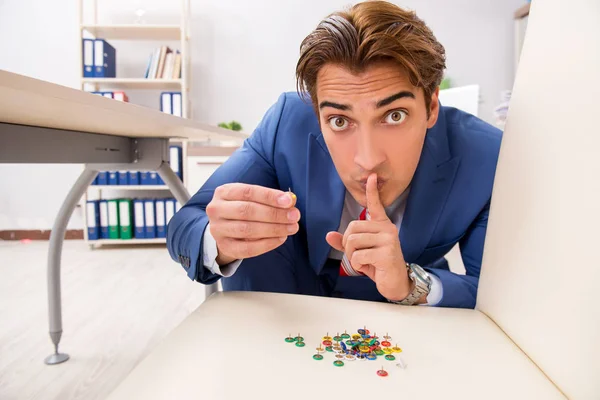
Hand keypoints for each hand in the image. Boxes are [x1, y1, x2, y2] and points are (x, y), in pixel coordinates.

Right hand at [206, 183, 299, 265]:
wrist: (224, 229)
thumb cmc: (243, 208)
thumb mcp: (253, 198)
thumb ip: (271, 198)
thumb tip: (290, 200)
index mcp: (224, 192)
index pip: (248, 192)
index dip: (270, 196)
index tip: (289, 201)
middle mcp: (216, 209)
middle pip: (247, 211)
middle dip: (274, 214)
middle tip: (294, 216)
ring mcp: (218, 229)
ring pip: (247, 229)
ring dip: (273, 229)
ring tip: (291, 228)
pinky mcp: (225, 246)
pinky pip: (248, 248)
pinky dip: (267, 244)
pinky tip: (281, 238)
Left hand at [326, 173, 411, 300]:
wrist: (396, 282)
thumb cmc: (378, 264)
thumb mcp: (360, 252)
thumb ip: (344, 242)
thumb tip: (329, 235)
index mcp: (382, 225)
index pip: (376, 205)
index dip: (372, 191)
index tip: (371, 176)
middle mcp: (387, 228)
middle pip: (352, 228)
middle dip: (347, 245)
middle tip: (357, 255)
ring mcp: (388, 239)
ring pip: (353, 241)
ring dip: (352, 256)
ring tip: (363, 261)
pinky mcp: (386, 252)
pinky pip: (358, 255)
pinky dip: (357, 264)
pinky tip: (368, 267)